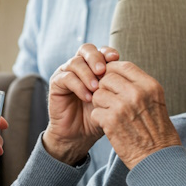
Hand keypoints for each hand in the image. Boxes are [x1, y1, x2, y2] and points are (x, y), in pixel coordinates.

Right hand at [42, 44, 119, 164]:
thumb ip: (117, 85)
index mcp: (93, 66)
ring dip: (87, 74)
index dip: (107, 52)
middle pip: (86, 49)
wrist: (79, 135)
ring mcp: (66, 73)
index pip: (100, 51)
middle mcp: (79, 66)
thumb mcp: (112, 99)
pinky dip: (78, 86)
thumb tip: (129, 72)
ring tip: (96, 89)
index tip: (116, 59)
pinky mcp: (56, 84)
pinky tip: (87, 97)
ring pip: (75, 62)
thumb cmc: (98, 116)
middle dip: (95, 58)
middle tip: (102, 71)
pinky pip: (66, 77)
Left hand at [90, 60, 180, 169]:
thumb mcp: (154, 100)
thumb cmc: (156, 129)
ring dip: (100, 104)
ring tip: (110, 114)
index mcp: (149, 85)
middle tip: (109, 100)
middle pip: (107, 78)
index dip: (112, 70)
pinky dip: (99, 119)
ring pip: (98, 94)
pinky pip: (95, 112)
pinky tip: (109, 125)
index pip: (123, 65)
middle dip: (104, 88)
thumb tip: (114, 70)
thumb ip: (137, 85)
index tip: (111, 80)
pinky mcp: (112, 121)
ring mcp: (123, 107)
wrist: (157, 157)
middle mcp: (137, 93)